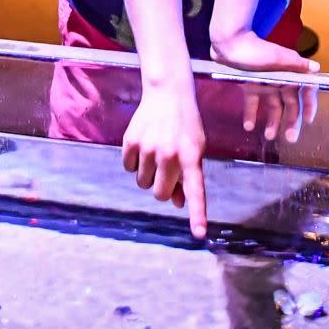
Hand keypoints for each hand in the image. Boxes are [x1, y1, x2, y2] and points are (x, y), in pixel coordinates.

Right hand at [121, 82, 208, 237]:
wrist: (167, 94)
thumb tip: (176, 202)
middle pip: (160, 193)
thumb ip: (188, 177)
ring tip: (155, 153)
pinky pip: (128, 167)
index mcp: (191, 157)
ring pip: (142, 182)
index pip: (196, 191)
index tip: (199, 234)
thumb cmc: (185, 126)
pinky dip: (134, 162)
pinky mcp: (130, 141)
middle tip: (166, 171)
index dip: (197, 214)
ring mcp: (148, 148)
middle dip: (162, 188)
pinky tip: (143, 145)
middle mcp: (169, 154)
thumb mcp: (195, 149)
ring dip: (148, 174)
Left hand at [210, 31, 319, 143]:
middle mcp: (280, 80)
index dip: (308, 106)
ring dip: (272, 122)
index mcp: (290, 73)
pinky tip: (248, 126)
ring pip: (272, 107)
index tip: (308, 120)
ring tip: (268, 136)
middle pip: (290, 104)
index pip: (305, 92)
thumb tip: (317, 68)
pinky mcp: (250, 86)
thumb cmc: (256, 49)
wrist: (229, 43)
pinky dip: (251, 114)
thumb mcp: (278, 57)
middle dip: (291, 121)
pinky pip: (253, 103)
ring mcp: (265, 84)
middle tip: (290, 138)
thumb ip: (297, 64)